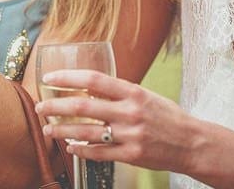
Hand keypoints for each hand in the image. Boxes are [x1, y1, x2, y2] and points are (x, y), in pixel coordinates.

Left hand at [35, 70, 198, 173]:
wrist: (192, 143)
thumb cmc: (167, 116)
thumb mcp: (145, 95)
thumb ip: (118, 92)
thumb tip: (87, 87)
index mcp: (132, 92)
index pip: (93, 79)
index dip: (67, 78)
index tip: (49, 78)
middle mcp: (130, 112)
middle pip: (82, 107)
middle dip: (55, 106)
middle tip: (40, 107)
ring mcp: (130, 135)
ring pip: (86, 132)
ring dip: (61, 131)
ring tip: (48, 129)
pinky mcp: (131, 156)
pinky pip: (98, 153)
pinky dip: (80, 150)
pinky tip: (70, 147)